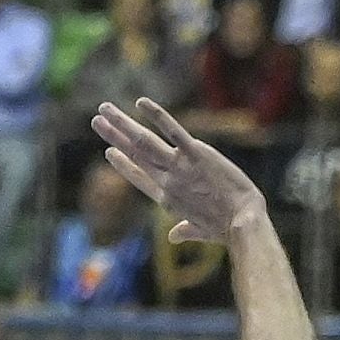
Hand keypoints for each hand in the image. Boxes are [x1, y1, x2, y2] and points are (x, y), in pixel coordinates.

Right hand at [92, 99, 266, 245]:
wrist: (242, 223)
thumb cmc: (226, 228)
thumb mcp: (201, 231)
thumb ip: (185, 230)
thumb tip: (175, 236)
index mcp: (168, 199)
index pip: (139, 178)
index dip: (123, 165)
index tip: (109, 152)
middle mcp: (168, 181)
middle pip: (136, 154)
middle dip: (114, 136)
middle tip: (96, 120)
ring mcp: (180, 167)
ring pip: (144, 142)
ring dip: (123, 123)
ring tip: (104, 108)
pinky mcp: (197, 154)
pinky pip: (173, 131)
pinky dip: (156, 115)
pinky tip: (140, 102)